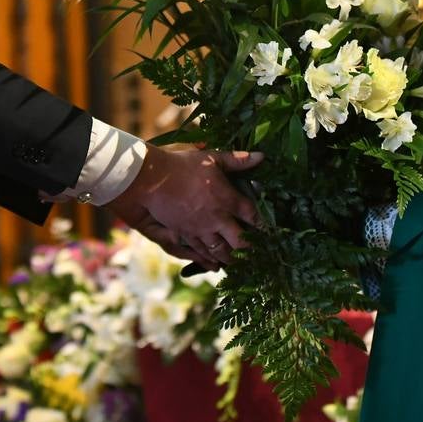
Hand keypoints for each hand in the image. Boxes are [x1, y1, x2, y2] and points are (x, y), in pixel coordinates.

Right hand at [105, 145, 262, 269]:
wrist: (152, 180)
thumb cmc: (183, 165)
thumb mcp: (212, 158)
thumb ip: (238, 160)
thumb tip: (262, 156)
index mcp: (227, 198)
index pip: (253, 216)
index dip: (263, 225)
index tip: (270, 232)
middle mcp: (217, 218)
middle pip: (241, 242)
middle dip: (251, 250)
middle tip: (259, 255)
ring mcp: (201, 229)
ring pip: (222, 251)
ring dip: (233, 259)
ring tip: (241, 264)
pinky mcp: (185, 235)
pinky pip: (201, 252)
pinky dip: (211, 260)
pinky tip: (216, 265)